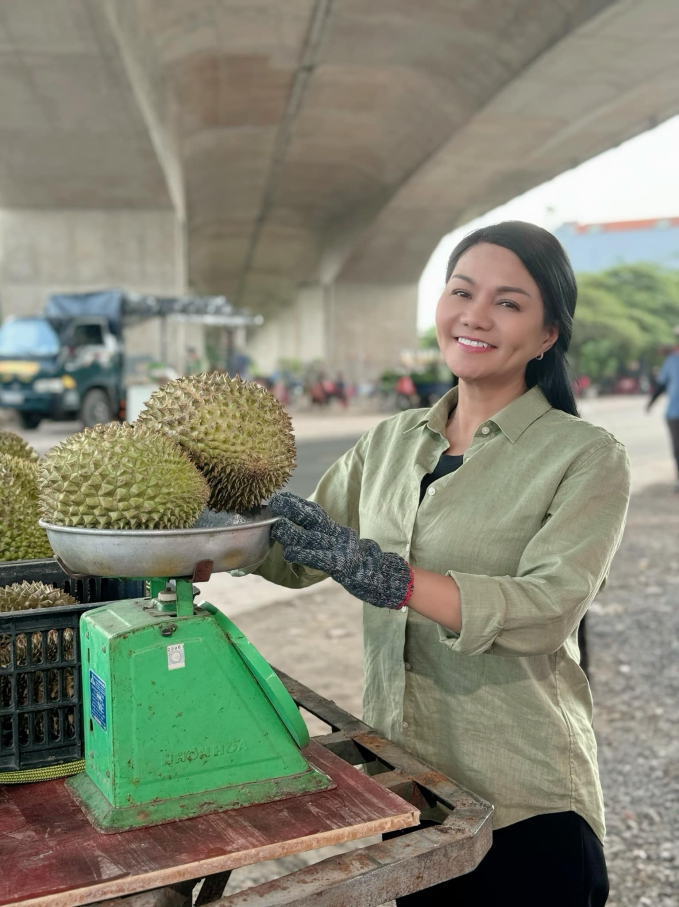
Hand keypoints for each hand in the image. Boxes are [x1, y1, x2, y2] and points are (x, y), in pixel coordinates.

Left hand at [268, 492, 412, 609]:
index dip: (298, 504)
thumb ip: (323, 542)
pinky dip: (304, 554)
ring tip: (277, 528)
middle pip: (314, 519)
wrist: (386, 578)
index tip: (280, 497)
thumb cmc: (359, 566)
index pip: (315, 513)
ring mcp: (341, 550)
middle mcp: (338, 536)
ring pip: (313, 538)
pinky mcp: (342, 565)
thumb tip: (297, 536)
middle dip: (294, 510)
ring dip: (294, 533)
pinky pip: (320, 558)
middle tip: (275, 503)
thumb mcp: (340, 549)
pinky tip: (290, 553)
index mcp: (337, 531)